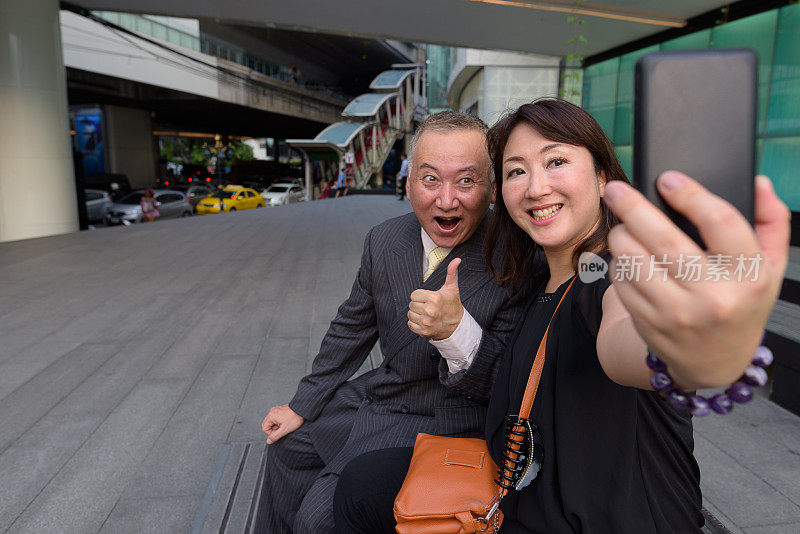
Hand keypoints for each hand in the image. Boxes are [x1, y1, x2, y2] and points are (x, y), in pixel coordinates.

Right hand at [261, 404, 304, 443]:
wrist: (302, 410)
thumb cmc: (295, 418)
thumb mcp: (285, 430)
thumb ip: (275, 436)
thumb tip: (268, 441)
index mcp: (271, 416)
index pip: (264, 428)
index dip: (271, 433)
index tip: (279, 432)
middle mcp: (272, 411)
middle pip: (266, 424)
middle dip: (273, 429)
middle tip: (282, 428)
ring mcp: (276, 409)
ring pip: (271, 421)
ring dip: (276, 425)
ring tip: (284, 424)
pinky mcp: (279, 409)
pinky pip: (275, 417)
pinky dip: (279, 421)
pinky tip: (286, 421)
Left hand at [408, 258, 463, 340]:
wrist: (457, 326)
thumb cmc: (452, 304)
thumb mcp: (452, 288)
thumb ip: (451, 273)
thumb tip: (457, 259)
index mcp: (434, 298)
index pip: (414, 295)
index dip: (421, 296)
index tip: (429, 299)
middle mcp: (429, 311)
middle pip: (411, 304)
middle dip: (418, 304)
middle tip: (429, 306)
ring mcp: (426, 322)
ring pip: (410, 314)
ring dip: (416, 314)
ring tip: (426, 314)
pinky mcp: (423, 331)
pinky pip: (410, 324)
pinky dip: (415, 323)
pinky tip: (424, 321)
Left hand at [603, 172, 789, 388]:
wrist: (715, 361)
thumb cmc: (742, 302)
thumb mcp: (770, 267)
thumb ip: (771, 222)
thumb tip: (758, 182)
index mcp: (749, 276)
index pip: (721, 223)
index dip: (691, 195)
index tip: (667, 179)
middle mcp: (713, 296)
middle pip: (663, 239)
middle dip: (633, 207)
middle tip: (616, 189)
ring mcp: (677, 313)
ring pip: (633, 259)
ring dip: (621, 234)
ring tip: (623, 224)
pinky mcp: (649, 323)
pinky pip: (622, 281)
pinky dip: (619, 263)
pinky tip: (627, 257)